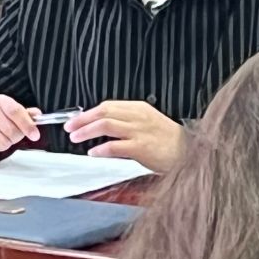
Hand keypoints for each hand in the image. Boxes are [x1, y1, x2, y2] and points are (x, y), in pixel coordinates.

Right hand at [0, 95, 40, 157]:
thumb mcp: (11, 112)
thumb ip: (26, 114)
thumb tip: (37, 116)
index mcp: (0, 101)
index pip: (16, 112)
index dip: (27, 125)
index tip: (35, 135)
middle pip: (11, 131)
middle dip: (16, 137)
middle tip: (13, 135)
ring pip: (2, 143)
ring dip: (5, 144)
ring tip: (1, 138)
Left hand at [65, 101, 183, 172]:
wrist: (190, 152)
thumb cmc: (168, 141)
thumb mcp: (148, 123)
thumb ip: (127, 122)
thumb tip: (102, 126)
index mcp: (139, 109)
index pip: (108, 106)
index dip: (88, 112)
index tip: (75, 119)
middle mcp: (138, 117)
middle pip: (104, 112)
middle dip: (82, 119)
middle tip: (69, 127)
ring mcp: (140, 131)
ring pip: (106, 125)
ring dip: (87, 131)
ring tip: (76, 138)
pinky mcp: (142, 148)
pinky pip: (115, 146)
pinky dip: (101, 148)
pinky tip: (93, 152)